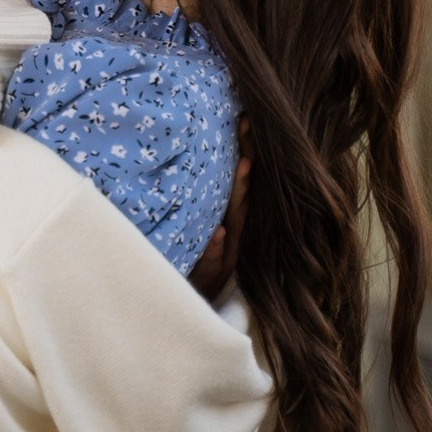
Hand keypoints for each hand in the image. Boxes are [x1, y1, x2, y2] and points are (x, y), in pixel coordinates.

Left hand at [188, 127, 251, 302]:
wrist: (183, 314)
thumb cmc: (187, 267)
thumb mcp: (198, 234)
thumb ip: (204, 209)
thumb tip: (206, 168)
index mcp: (230, 222)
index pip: (241, 182)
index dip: (245, 150)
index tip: (245, 117)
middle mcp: (232, 235)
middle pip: (243, 193)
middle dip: (248, 161)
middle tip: (249, 128)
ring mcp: (223, 255)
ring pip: (235, 221)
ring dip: (240, 197)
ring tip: (245, 167)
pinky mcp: (210, 277)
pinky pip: (213, 260)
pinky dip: (214, 247)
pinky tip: (218, 231)